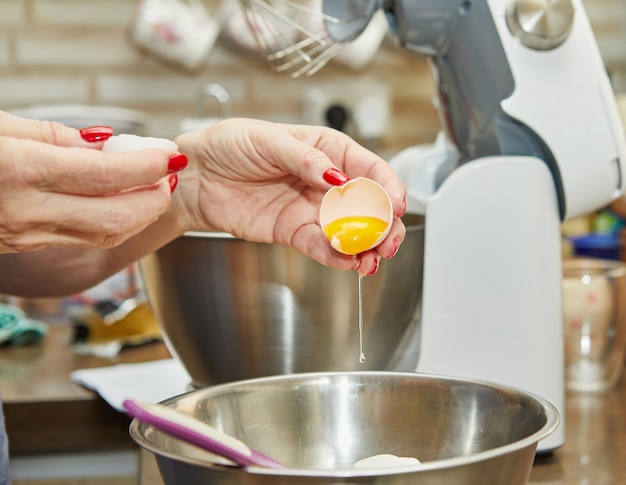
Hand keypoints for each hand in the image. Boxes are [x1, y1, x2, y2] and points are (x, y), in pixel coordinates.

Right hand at [0, 111, 184, 252]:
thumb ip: (57, 137)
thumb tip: (108, 145)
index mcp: (19, 171)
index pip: (108, 176)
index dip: (148, 166)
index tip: (170, 155)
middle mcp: (25, 211)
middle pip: (115, 219)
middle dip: (154, 200)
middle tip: (170, 176)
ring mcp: (24, 234)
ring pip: (102, 236)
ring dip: (138, 215)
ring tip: (154, 188)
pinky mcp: (23, 244)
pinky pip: (80, 238)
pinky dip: (111, 222)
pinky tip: (121, 202)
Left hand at [174, 118, 406, 275]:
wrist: (198, 177)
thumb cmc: (231, 145)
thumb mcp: (269, 140)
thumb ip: (306, 159)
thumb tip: (338, 177)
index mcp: (327, 150)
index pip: (368, 167)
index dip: (387, 186)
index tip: (396, 204)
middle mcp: (325, 182)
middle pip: (367, 205)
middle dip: (384, 224)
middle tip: (388, 240)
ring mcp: (311, 209)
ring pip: (350, 230)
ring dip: (365, 246)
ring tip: (371, 259)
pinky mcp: (294, 232)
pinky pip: (320, 246)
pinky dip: (336, 256)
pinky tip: (348, 262)